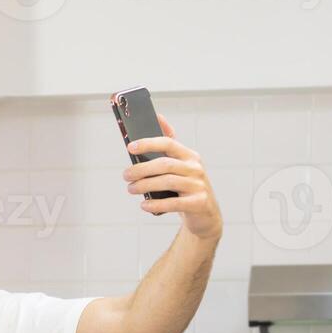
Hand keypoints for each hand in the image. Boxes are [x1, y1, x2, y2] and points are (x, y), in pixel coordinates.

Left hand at [123, 114, 221, 241]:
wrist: (205, 215)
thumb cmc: (185, 188)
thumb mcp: (179, 167)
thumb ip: (168, 148)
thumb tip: (157, 118)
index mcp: (189, 156)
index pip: (168, 143)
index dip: (148, 143)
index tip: (130, 147)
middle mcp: (196, 168)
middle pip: (165, 164)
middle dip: (141, 169)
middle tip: (126, 175)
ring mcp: (199, 185)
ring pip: (168, 182)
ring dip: (145, 185)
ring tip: (131, 189)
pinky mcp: (199, 202)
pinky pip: (174, 203)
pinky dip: (156, 204)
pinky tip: (144, 205)